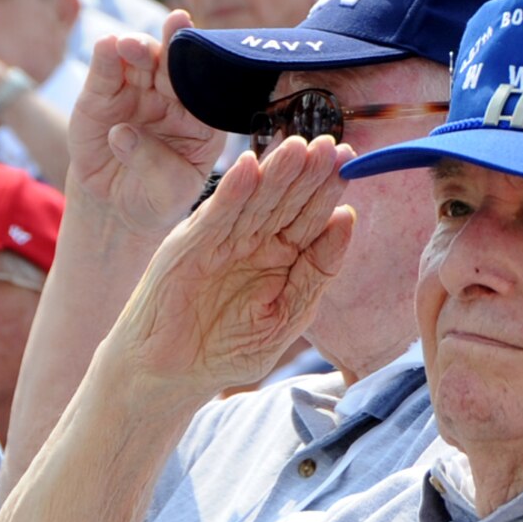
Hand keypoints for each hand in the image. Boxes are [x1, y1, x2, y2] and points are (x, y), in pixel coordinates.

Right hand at [66, 11, 224, 233]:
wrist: (117, 208)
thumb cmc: (156, 197)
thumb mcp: (167, 191)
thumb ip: (153, 163)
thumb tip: (122, 133)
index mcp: (202, 117)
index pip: (207, 86)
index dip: (207, 64)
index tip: (207, 44)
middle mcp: (172, 98)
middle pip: (174, 65)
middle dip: (174, 44)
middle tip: (174, 25)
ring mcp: (136, 92)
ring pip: (140, 60)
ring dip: (138, 47)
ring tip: (130, 45)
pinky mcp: (101, 96)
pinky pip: (105, 71)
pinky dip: (105, 56)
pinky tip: (107, 45)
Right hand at [110, 135, 354, 401]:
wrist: (170, 376)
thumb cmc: (229, 349)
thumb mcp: (288, 314)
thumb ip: (318, 270)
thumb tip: (348, 219)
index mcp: (284, 254)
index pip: (312, 215)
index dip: (329, 188)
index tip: (352, 160)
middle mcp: (254, 240)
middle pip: (286, 200)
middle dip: (308, 172)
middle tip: (331, 145)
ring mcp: (221, 240)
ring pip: (254, 200)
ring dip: (275, 172)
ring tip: (297, 147)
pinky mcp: (188, 247)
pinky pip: (214, 216)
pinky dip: (231, 192)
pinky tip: (250, 169)